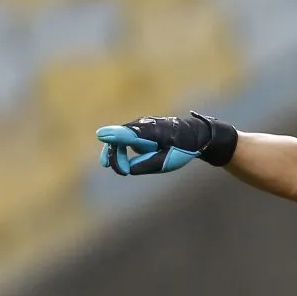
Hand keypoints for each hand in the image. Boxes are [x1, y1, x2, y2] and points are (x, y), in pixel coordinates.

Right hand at [96, 112, 237, 175]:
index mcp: (153, 131)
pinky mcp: (140, 128)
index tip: (101, 136)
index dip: (114, 134)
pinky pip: (125, 138)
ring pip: (120, 137)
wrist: (195, 135)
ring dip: (116, 153)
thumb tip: (126, 168)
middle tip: (119, 171)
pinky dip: (120, 149)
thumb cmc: (182, 149)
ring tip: (118, 168)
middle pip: (119, 137)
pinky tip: (122, 162)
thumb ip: (146, 164)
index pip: (129, 132)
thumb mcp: (166, 162)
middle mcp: (144, 123)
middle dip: (114, 154)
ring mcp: (141, 124)